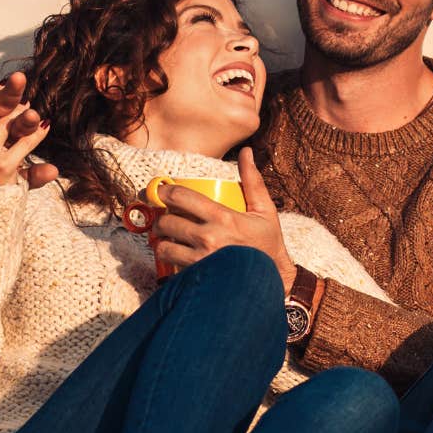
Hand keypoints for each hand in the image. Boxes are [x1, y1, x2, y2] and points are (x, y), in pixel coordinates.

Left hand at [151, 148, 295, 286]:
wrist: (272, 280)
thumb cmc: (267, 244)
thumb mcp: (264, 210)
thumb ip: (253, 180)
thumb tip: (246, 152)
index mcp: (223, 217)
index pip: (182, 197)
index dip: (165, 191)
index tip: (162, 192)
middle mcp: (209, 238)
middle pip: (168, 221)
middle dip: (160, 218)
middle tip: (164, 218)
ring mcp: (201, 259)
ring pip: (164, 246)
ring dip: (161, 241)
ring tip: (166, 238)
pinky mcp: (198, 276)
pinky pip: (171, 266)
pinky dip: (169, 260)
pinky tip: (174, 256)